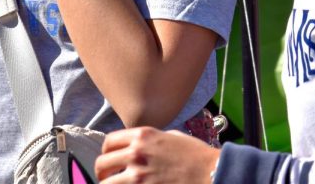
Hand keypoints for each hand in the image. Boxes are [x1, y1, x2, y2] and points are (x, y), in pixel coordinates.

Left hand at [96, 127, 219, 182]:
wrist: (212, 173)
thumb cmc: (196, 156)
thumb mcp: (172, 137)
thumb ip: (150, 140)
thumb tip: (136, 146)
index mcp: (143, 136)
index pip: (109, 142)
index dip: (106, 153)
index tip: (110, 160)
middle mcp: (137, 153)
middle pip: (102, 164)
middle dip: (103, 173)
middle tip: (109, 179)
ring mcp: (138, 176)